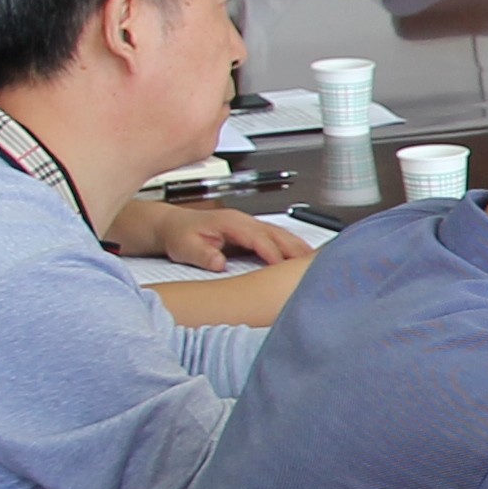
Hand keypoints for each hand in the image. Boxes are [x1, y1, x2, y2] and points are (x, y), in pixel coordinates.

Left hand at [110, 197, 314, 270]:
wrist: (172, 226)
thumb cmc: (179, 235)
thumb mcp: (185, 247)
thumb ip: (202, 254)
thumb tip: (219, 262)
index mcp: (231, 223)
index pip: (259, 238)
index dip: (272, 253)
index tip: (283, 267)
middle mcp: (243, 221)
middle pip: (277, 233)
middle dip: (296, 249)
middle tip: (313, 264)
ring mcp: (248, 224)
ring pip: (280, 234)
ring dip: (298, 247)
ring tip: (316, 261)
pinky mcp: (250, 232)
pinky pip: (276, 237)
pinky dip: (291, 246)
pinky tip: (300, 256)